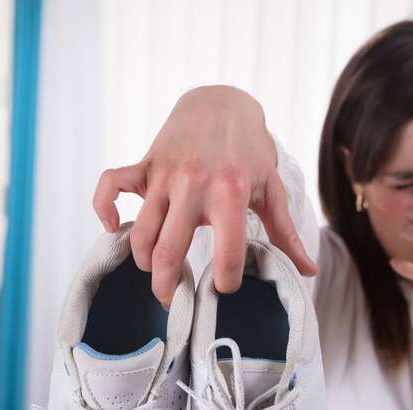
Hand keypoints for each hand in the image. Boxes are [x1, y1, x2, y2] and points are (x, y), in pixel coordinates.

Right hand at [92, 86, 316, 307]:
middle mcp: (193, 185)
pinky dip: (104, 209)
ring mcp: (164, 175)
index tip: (224, 288)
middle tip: (174, 302)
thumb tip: (308, 271)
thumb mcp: (271, 188)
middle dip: (168, 287)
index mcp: (230, 194)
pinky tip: (114, 229)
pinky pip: (110, 187)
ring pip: (140, 233)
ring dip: (143, 262)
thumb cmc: (249, 151)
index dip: (225, 282)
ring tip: (156, 274)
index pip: (226, 254)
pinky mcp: (144, 165)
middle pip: (168, 252)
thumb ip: (285, 232)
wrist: (222, 103)